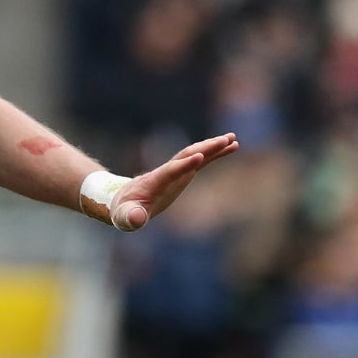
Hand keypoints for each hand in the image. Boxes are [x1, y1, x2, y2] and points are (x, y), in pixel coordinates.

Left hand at [106, 133, 240, 230]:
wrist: (125, 199)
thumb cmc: (125, 210)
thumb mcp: (125, 216)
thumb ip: (130, 217)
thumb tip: (136, 219)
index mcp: (154, 182)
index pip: (170, 171)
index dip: (183, 164)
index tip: (199, 156)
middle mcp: (167, 171)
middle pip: (186, 155)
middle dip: (205, 148)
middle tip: (224, 140)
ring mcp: (176, 170)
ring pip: (196, 153)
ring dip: (213, 146)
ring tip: (233, 138)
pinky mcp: (183, 172)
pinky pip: (202, 160)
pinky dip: (215, 153)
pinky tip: (232, 147)